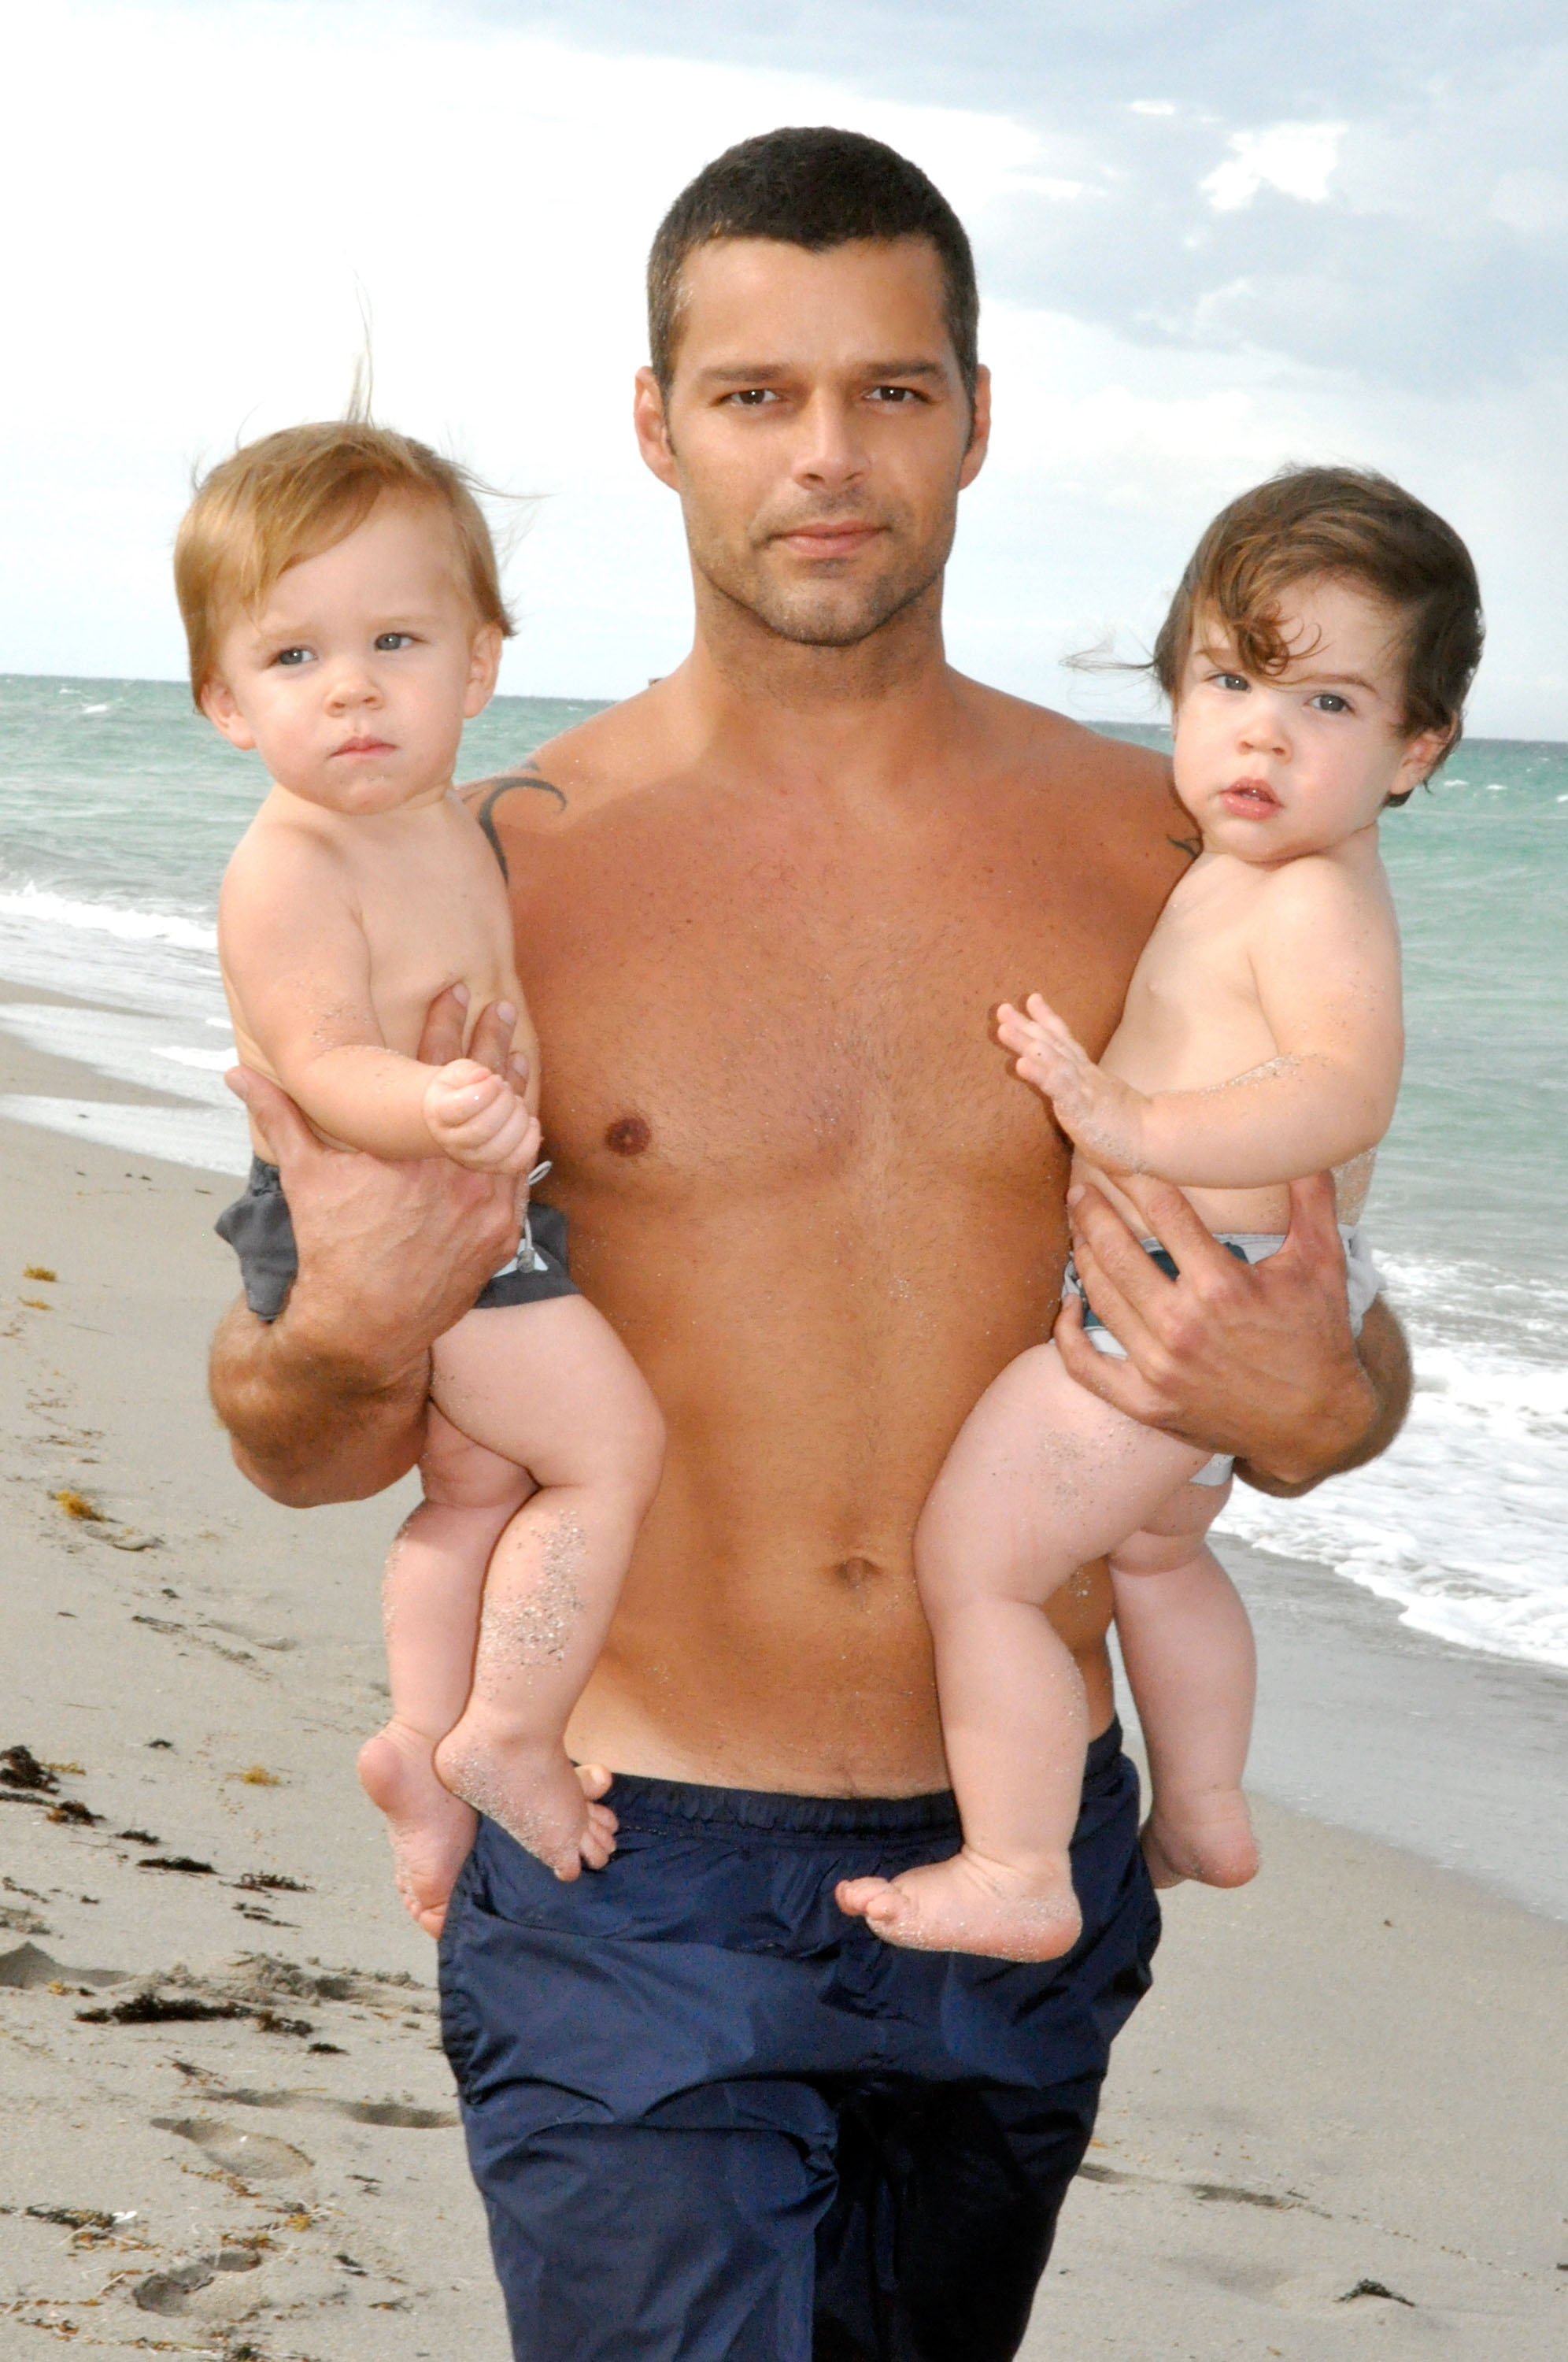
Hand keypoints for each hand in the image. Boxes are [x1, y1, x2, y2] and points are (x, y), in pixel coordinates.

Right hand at [212, 988, 528, 1504]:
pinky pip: (522, 1172)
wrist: (364, 1327)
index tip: (452, 989)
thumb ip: (279, 1115)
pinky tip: (524, 1117)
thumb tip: (235, 1072)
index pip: (433, 1064)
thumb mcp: (303, 1176)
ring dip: (514, 1087)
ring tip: (517, 1051)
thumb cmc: (330, 1248)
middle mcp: (454, 1169)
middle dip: (490, 1041)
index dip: (442, 1021)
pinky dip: (521, 1139)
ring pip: (512, 1127)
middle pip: (484, 1088)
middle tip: (498, 1006)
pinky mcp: (503, 1232)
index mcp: (408, 1145)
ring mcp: (487, 1203)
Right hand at [424, 1057, 541, 1174]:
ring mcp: (471, 1158)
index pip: (462, 1107)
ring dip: (519, 1119)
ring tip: (516, 1104)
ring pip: (501, 1147)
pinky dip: (530, 1141)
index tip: (494, 1079)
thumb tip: (483, 1076)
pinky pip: (515, 1162)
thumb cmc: (456, 1090)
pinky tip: (530, 1122)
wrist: (448, 1119)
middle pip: (483, 1129)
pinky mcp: (491, 1167)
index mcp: (438, 1113)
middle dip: (505, 1102)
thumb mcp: (456, 1072)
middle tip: (506, 1089)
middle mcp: (451, 1141)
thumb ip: (469, 1071)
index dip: (486, 1091)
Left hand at [997, 993, 1147, 1169]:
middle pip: (1052, 1044)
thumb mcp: (1101, 1104)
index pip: (1066, 1041)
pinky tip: (1021, 1063)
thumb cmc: (1126, 1128)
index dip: (1047, 1020)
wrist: (1154, 1139)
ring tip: (1003, 1028)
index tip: (1031, 999)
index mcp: (1088, 1075)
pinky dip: (1039, 1073)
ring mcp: (1083, 1088)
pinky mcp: (1083, 1107)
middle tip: (1001, 1008)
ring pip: (1051, 1059)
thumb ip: (1087, 1095)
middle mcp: (1084, 1075)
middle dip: (1025, 1025)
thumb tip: (1076, 1093)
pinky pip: (1059, 1087)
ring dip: (1026, 1042)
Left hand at [1055, 1170, 1381, 1488]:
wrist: (1317, 1425)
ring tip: (1079, 1230)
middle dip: (1093, 1212)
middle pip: (1117, 1253)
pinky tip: (1069, 1305)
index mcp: (1221, 1286)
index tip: (1116, 1153)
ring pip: (1100, 1298)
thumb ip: (1312, 1199)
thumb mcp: (1325, 1263)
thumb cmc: (1318, 1337)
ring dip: (1083, 1257)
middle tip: (1081, 1189)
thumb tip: (1306, 1145)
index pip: (1163, 1213)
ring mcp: (1159, 1368)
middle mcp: (1183, 1326)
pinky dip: (1067, 1335)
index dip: (1133, 1176)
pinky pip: (1086, 1368)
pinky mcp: (1146, 1404)